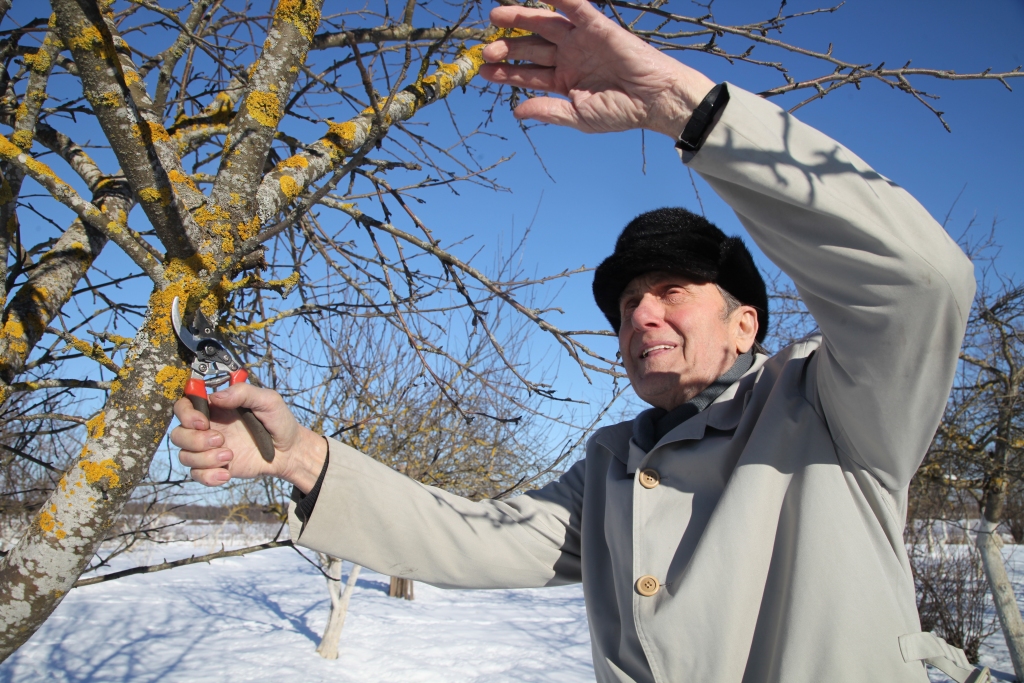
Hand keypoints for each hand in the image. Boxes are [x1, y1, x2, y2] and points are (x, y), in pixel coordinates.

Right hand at [171, 383, 325, 491]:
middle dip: (194, 440)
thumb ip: (243, 393)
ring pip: (185, 456)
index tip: (202, 422)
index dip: (185, 414)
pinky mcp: (215, 467)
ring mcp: (210, 449)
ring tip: (230, 455)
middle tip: (221, 439)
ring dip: (204, 458)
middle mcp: (208, 427)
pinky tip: (226, 474)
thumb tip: (216, 397)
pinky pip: (196, 474)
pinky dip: (208, 476)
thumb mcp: (268, 400)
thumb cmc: (278, 422)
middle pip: (178, 434)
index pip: (184, 406)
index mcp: (216, 408)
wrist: (289, 451)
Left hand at [480, 0, 714, 137]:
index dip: (505, 72)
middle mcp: (570, 58)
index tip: (484, 71)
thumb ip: (548, 111)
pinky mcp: (597, 27)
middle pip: (531, 48)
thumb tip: (517, 111)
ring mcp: (581, 41)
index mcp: (564, 80)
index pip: (528, 74)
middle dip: (508, 47)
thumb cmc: (621, 112)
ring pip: (545, 25)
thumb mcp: (579, 116)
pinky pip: (574, 7)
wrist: (654, 100)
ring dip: (521, 19)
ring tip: (497, 17)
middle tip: (487, 48)